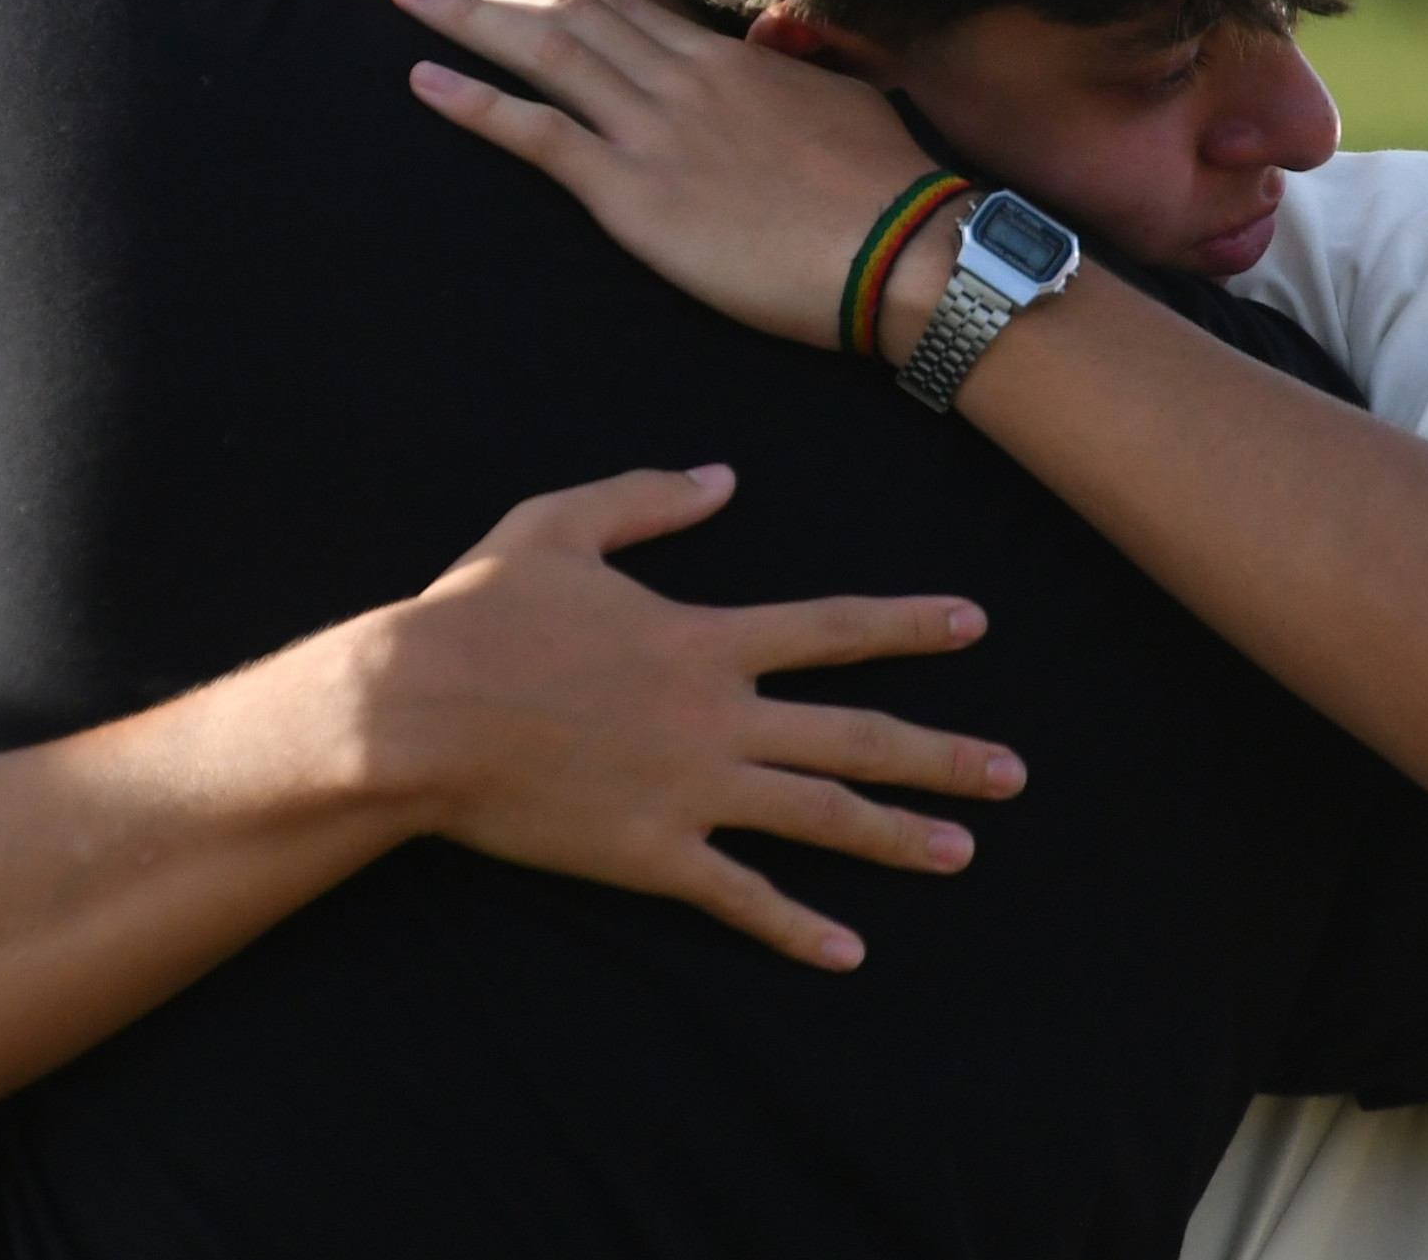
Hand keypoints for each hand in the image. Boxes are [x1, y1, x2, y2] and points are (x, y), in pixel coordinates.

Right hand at [348, 463, 1025, 968]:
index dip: (909, 625)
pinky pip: (740, 895)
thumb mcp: (557, 523)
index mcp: (703, 637)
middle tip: (1014, 774)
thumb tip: (722, 476)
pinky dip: (797, 926)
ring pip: (819, 817)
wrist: (413, 712)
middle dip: (942, 754)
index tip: (975, 626)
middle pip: (856, 736)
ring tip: (964, 852)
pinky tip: (848, 951)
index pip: (834, 629)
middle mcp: (716, 716)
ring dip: (898, 837)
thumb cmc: (477, 613)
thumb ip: (647, 496)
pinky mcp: (649, 853)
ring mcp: (689, 790)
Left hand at [395, 0, 940, 350]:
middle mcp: (679, 80)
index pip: (625, 9)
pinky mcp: (634, 194)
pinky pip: (538, 134)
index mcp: (727, 61)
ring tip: (410, 0)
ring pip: (544, 53)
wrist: (901, 247)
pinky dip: (476, 104)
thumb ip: (794, 67)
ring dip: (468, 21)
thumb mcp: (846, 99)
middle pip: (572, 13)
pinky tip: (425, 83)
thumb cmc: (886, 187)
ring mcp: (652, 131)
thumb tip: (778, 42)